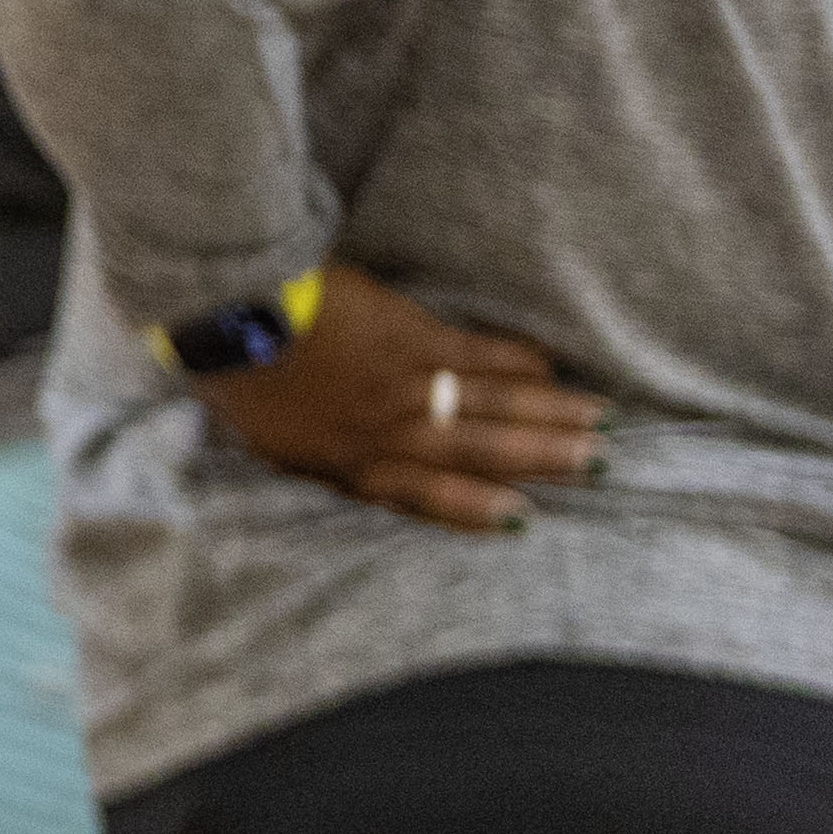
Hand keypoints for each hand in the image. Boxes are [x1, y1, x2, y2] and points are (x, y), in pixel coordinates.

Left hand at [194, 261, 603, 533]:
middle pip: (480, 453)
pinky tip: (549, 370)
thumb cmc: (240, 378)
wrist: (231, 315)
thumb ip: (320, 458)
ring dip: (551, 417)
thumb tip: (347, 467)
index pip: (425, 496)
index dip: (474, 510)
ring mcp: (407, 386)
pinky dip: (518, 364)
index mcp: (350, 465)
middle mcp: (390, 434)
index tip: (522, 519)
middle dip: (543, 461)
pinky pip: (479, 356)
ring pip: (493, 407)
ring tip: (601, 426)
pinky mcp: (413, 337)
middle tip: (600, 468)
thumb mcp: (272, 443)